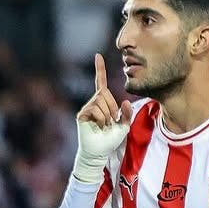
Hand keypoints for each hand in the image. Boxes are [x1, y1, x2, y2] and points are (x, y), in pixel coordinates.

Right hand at [73, 54, 131, 184]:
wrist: (99, 152)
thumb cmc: (110, 140)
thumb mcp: (123, 126)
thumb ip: (126, 114)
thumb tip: (125, 102)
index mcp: (103, 102)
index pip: (101, 82)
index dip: (100, 69)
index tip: (98, 55)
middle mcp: (93, 102)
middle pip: (105, 94)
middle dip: (112, 108)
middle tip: (110, 122)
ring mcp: (87, 108)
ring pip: (101, 102)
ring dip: (107, 116)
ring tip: (104, 126)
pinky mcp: (82, 115)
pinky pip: (96, 110)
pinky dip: (102, 119)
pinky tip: (99, 127)